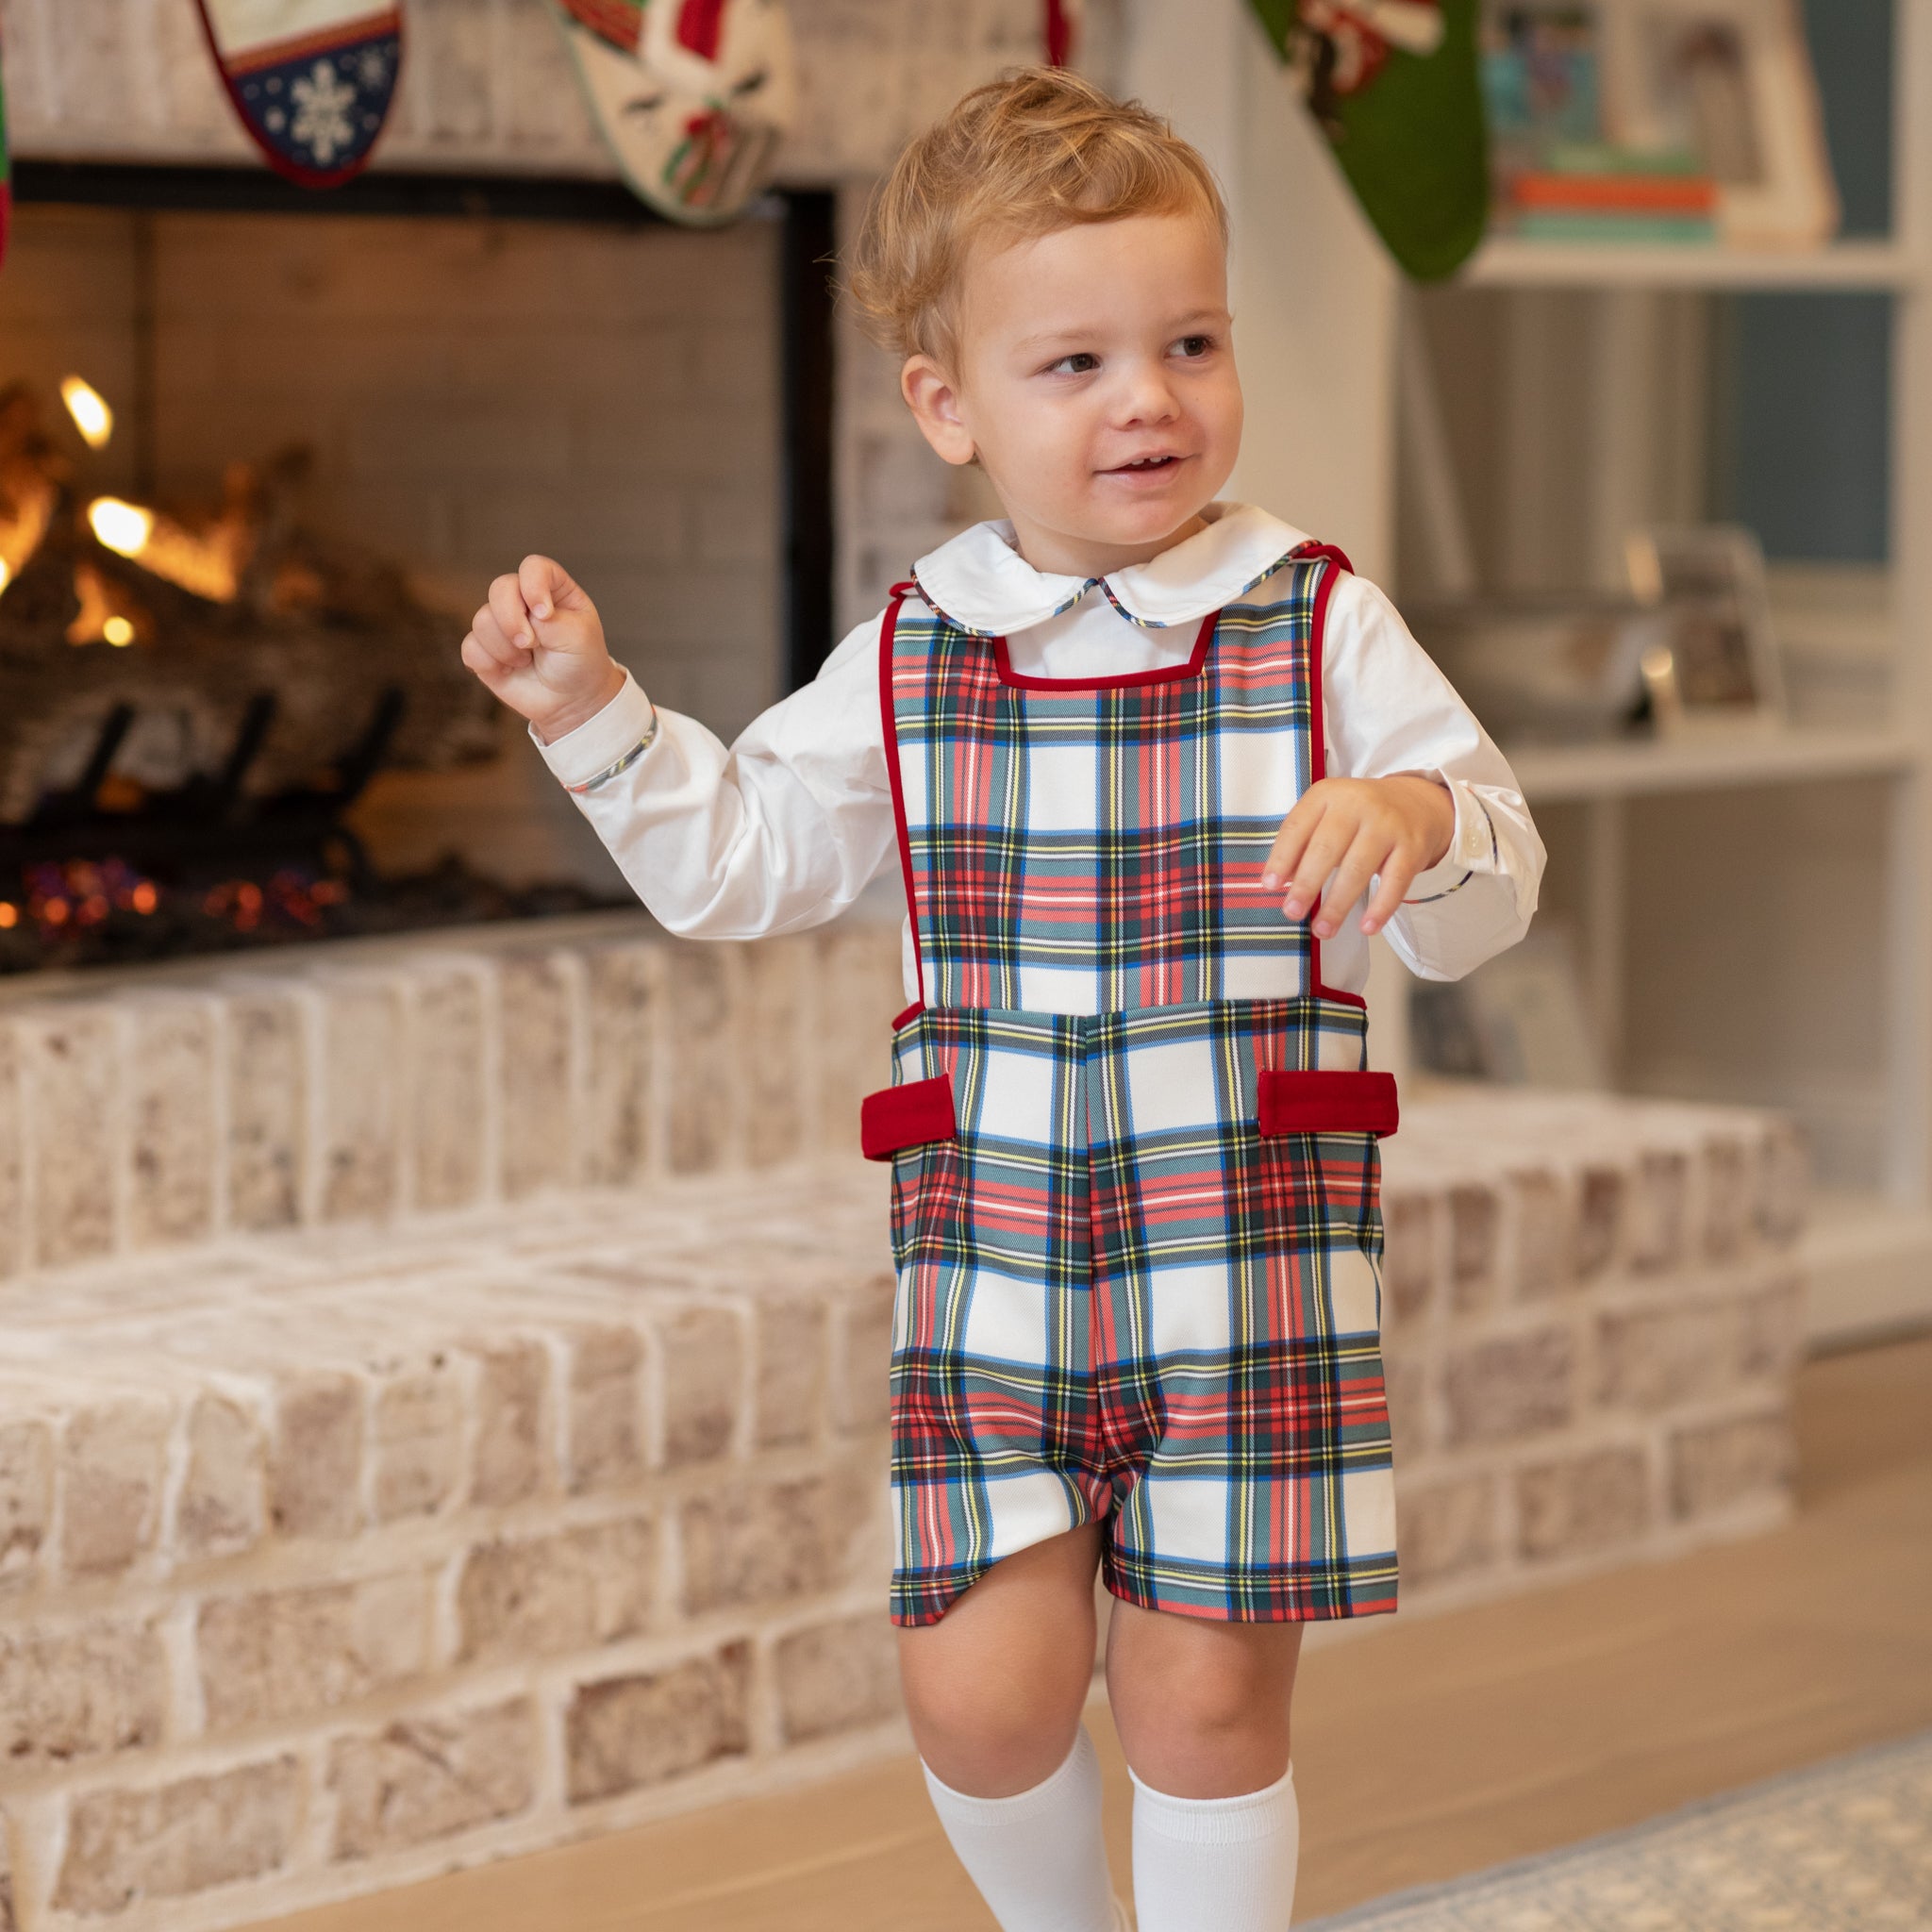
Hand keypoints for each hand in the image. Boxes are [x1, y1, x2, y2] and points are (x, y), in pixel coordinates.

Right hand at [461, 554, 626, 744]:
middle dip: (512, 619)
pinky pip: (471, 648)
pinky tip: (510, 670)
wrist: (572, 700)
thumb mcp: (578, 638)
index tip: (544, 614)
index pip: (533, 568)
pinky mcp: (485, 649)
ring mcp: (501, 624)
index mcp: (552, 589)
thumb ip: (550, 621)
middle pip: (500, 588)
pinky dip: (491, 662)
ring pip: (482, 620)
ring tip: (527, 660)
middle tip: (530, 644)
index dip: (533, 586)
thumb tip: (521, 619)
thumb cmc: (580, 662)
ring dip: (506, 648)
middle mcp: (523, 601)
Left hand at [1259, 775, 1455, 938]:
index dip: (1281, 858)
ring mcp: (1387, 824)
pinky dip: (1380, 907)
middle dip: (1307, 885)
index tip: (1270, 886)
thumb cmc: (1359, 816)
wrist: (1416, 802)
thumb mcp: (1328, 815)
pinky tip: (1367, 927)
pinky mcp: (1413, 846)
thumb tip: (1282, 882)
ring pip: (1358, 869)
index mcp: (1328, 795)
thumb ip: (1303, 843)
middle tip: (1292, 912)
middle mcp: (1358, 804)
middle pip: (1326, 848)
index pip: (1297, 826)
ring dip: (1337, 904)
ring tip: (1323, 929)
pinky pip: (1395, 882)